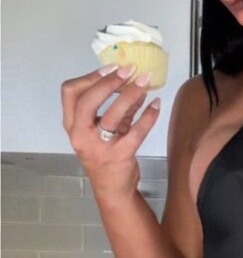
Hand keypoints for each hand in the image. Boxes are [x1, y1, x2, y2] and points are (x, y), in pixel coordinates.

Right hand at [61, 64, 160, 197]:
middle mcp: (80, 135)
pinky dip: (148, 115)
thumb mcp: (100, 132)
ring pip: (113, 114)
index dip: (90, 76)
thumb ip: (112, 110)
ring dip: (132, 93)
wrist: (112, 189)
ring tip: (145, 81)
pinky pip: (136, 130)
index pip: (71, 92)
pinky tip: (156, 104)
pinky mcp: (120, 155)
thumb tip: (132, 83)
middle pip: (88, 100)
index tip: (111, 68)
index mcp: (72, 126)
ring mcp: (99, 147)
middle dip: (110, 81)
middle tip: (129, 70)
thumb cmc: (104, 156)